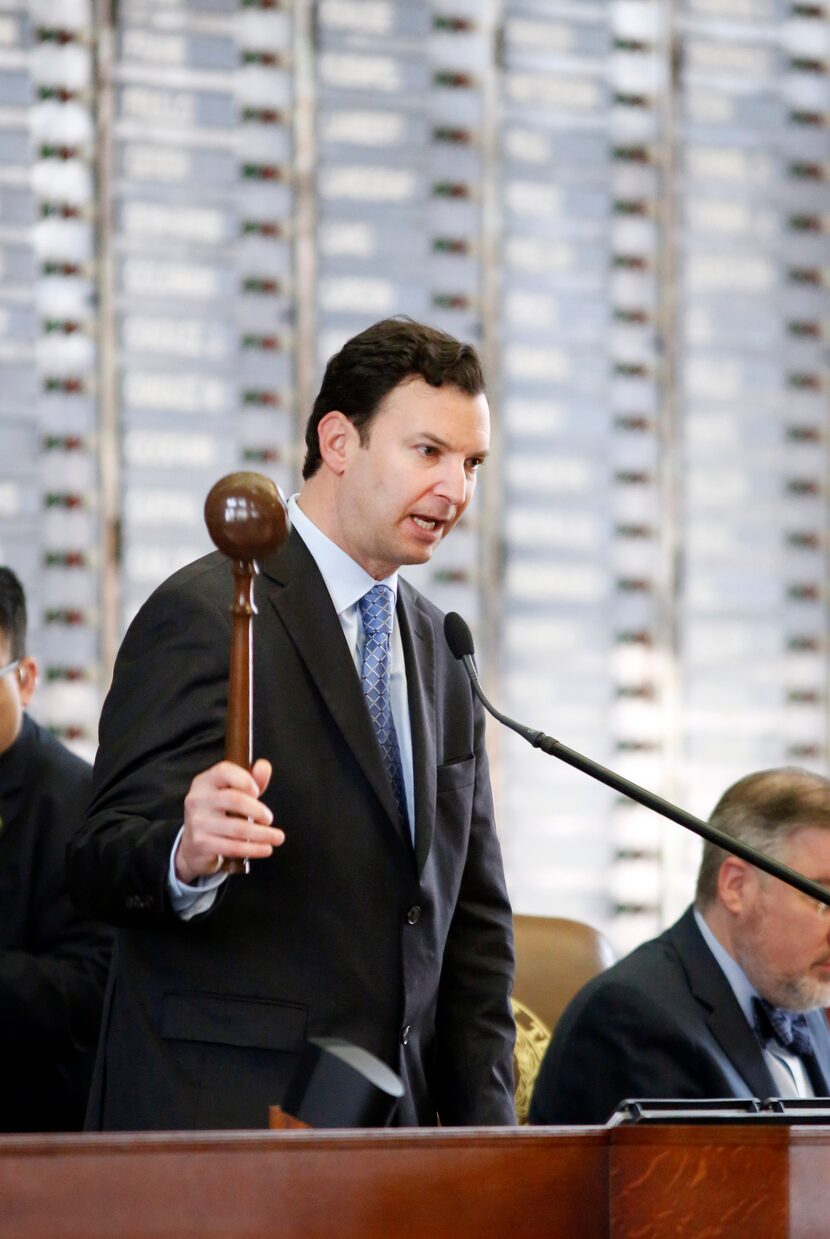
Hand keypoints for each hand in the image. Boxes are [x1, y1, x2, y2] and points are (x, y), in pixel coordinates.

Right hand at [175, 758, 283, 883]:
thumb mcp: (233, 793)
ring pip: (238, 828)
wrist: (193, 845)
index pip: (224, 771)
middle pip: (235, 799)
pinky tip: (266, 848)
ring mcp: (198, 822)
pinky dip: (254, 848)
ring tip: (277, 837)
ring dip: (263, 834)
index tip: (257, 792)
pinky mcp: (201, 844)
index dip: (245, 780)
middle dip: (258, 810)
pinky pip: (233, 847)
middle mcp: (197, 799)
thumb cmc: (219, 813)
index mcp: (204, 781)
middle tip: (269, 819)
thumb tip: (264, 766)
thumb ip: (251, 779)